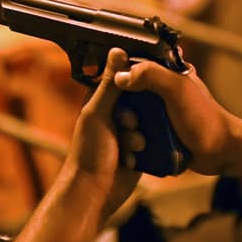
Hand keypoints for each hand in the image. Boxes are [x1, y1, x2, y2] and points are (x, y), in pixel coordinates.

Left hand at [66, 49, 141, 219]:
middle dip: (138, 117)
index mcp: (102, 101)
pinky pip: (152, 143)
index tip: (141, 90)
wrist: (95, 193)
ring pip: (149, 124)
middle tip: (126, 126)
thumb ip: (111, 83)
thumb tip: (118, 49)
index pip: (126, 82)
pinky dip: (145, 151)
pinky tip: (133, 160)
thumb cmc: (89, 152)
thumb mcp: (99, 113)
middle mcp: (115, 115)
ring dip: (140, 137)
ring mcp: (128, 134)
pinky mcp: (139, 151)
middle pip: (142, 102)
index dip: (135, 86)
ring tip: (128, 148)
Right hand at [114, 61, 231, 175]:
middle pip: (126, 95)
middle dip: (123, 111)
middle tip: (132, 122)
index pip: (132, 68)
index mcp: (165, 73)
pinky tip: (133, 151)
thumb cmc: (204, 119)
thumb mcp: (178, 90)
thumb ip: (151, 75)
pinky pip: (136, 134)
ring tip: (138, 139)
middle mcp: (159, 91)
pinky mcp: (157, 133)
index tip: (114, 93)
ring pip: (129, 117)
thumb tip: (119, 76)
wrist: (221, 153)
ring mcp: (158, 114)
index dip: (119, 79)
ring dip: (127, 130)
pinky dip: (132, 142)